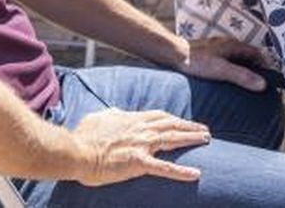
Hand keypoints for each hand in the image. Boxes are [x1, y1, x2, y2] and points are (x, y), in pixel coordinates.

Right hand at [70, 108, 209, 186]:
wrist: (76, 151)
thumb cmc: (84, 137)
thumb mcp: (99, 118)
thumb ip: (112, 114)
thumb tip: (116, 111)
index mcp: (132, 119)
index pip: (160, 116)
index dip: (174, 118)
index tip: (184, 121)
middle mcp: (141, 129)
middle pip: (172, 124)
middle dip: (190, 126)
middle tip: (205, 130)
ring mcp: (142, 145)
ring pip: (174, 139)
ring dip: (192, 138)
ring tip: (207, 140)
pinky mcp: (139, 163)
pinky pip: (165, 167)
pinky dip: (182, 171)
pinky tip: (196, 174)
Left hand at [181, 36, 268, 91]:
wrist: (172, 54)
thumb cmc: (195, 61)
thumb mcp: (222, 71)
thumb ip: (242, 77)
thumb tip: (263, 85)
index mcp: (233, 45)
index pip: (256, 53)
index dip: (264, 66)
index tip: (269, 78)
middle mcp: (226, 44)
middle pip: (246, 55)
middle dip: (253, 68)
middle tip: (257, 84)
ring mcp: (216, 48)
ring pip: (234, 58)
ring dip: (240, 68)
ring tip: (242, 84)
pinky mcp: (206, 53)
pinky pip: (223, 60)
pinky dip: (229, 69)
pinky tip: (223, 80)